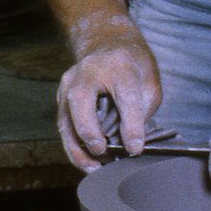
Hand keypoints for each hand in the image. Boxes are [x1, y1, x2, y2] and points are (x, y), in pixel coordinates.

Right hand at [57, 19, 161, 171]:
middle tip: (102, 153)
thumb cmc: (132, 65)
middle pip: (80, 101)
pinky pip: (63, 125)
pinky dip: (73, 146)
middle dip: (89, 131)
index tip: (135, 149)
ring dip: (77, 148)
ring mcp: (69, 83)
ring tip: (93, 168)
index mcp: (119, 66)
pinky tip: (86, 161)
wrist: (107, 42)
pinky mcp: (61, 96)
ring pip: (65, 118)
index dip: (131, 126)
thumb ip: (143, 109)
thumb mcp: (150, 81)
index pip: (125, 96)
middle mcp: (88, 72)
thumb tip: (132, 142)